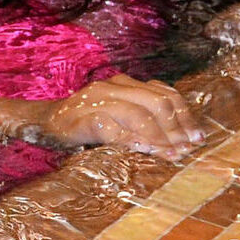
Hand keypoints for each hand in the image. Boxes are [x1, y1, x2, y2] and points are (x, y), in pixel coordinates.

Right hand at [34, 77, 204, 153]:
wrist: (42, 122)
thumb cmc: (83, 124)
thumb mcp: (116, 116)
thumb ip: (140, 119)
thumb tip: (178, 139)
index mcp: (125, 84)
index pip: (164, 93)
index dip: (184, 115)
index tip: (198, 137)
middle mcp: (114, 87)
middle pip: (156, 101)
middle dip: (176, 127)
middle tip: (187, 149)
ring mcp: (97, 100)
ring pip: (138, 113)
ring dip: (158, 136)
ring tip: (170, 154)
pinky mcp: (83, 118)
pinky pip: (112, 127)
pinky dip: (132, 140)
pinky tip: (145, 151)